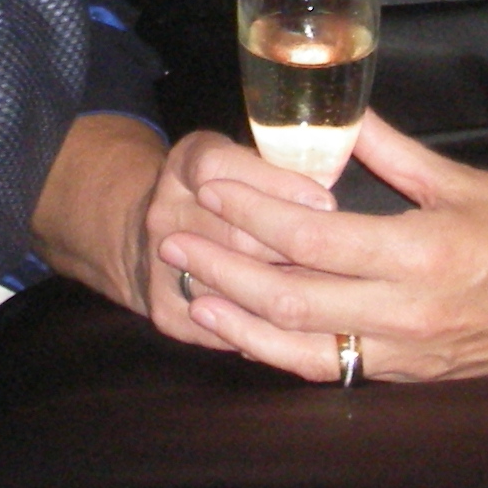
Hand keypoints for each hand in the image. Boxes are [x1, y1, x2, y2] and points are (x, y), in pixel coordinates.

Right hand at [28, 115, 332, 349]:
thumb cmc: (221, 193)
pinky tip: (301, 327)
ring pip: (232, 286)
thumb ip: (283, 158)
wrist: (143, 239)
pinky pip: (225, 329)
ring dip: (285, 293)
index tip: (325, 203)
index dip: (277, 186)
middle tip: (345, 261)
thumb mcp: (240, 158)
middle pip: (235, 234)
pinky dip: (266, 329)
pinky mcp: (167, 311)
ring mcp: (161, 265)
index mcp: (186, 163)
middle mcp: (165, 212)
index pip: (223, 169)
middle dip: (294, 249)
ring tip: (331, 296)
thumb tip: (344, 164)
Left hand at [165, 111, 487, 381]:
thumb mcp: (461, 179)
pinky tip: (245, 331)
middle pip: (292, 296)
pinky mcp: (414, 374)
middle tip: (171, 238)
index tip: (208, 186)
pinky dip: (280, 352)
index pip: (312, 236)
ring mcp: (411, 352)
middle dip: (223, 267)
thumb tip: (333, 109)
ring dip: (239, 319)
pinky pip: (333, 369)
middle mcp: (411, 311)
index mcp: (423, 252)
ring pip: (302, 346)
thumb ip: (389, 148)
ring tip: (190, 288)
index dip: (251, 212)